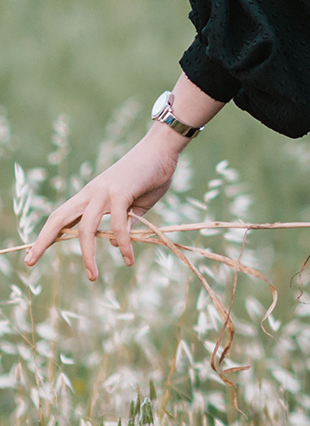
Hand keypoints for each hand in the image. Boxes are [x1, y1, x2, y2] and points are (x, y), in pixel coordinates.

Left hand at [23, 128, 181, 280]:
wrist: (163, 148)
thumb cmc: (151, 174)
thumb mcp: (135, 204)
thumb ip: (125, 222)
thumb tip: (115, 243)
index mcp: (91, 195)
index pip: (61, 216)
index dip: (46, 234)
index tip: (33, 253)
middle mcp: (92, 193)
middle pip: (59, 218)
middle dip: (43, 240)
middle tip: (29, 261)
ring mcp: (104, 191)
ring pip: (86, 228)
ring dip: (87, 255)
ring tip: (92, 276)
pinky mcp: (120, 192)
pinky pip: (117, 225)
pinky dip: (123, 243)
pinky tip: (127, 257)